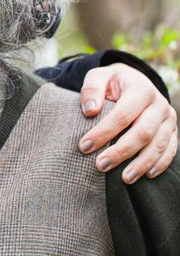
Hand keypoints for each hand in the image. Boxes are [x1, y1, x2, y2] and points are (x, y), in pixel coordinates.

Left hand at [77, 63, 176, 183]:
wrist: (134, 81)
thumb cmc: (111, 82)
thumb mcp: (99, 77)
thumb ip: (92, 89)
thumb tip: (90, 110)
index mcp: (141, 89)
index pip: (122, 114)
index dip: (104, 132)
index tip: (84, 146)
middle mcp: (159, 104)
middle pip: (143, 132)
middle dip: (121, 151)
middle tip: (100, 165)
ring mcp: (169, 119)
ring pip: (158, 144)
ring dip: (141, 163)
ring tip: (124, 179)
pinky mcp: (172, 131)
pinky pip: (170, 149)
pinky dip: (160, 164)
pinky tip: (147, 175)